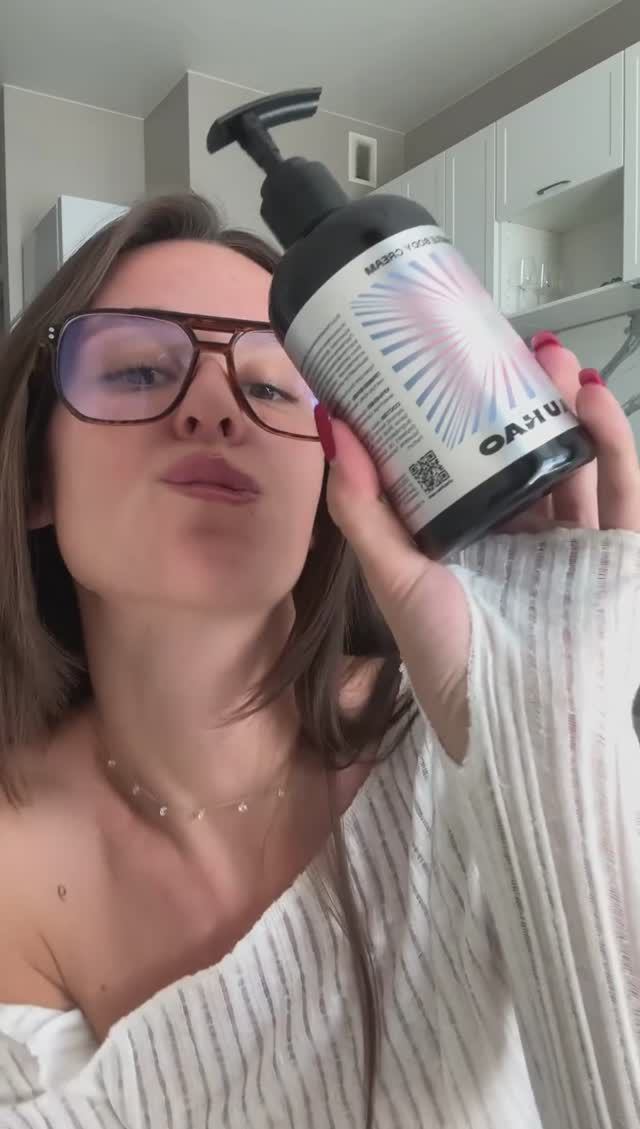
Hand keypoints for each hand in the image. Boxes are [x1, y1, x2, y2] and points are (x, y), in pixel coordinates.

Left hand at [321, 339, 639, 762]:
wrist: (517, 724)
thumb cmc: (449, 659)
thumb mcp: (395, 576)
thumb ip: (363, 508)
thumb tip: (332, 425)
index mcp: (466, 538)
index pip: (467, 462)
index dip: (464, 414)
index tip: (453, 363)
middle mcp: (520, 537)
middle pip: (525, 453)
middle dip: (520, 399)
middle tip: (506, 349)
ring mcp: (571, 546)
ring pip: (576, 461)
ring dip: (566, 406)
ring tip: (552, 359)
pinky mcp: (615, 558)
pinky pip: (622, 491)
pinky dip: (613, 443)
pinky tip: (592, 399)